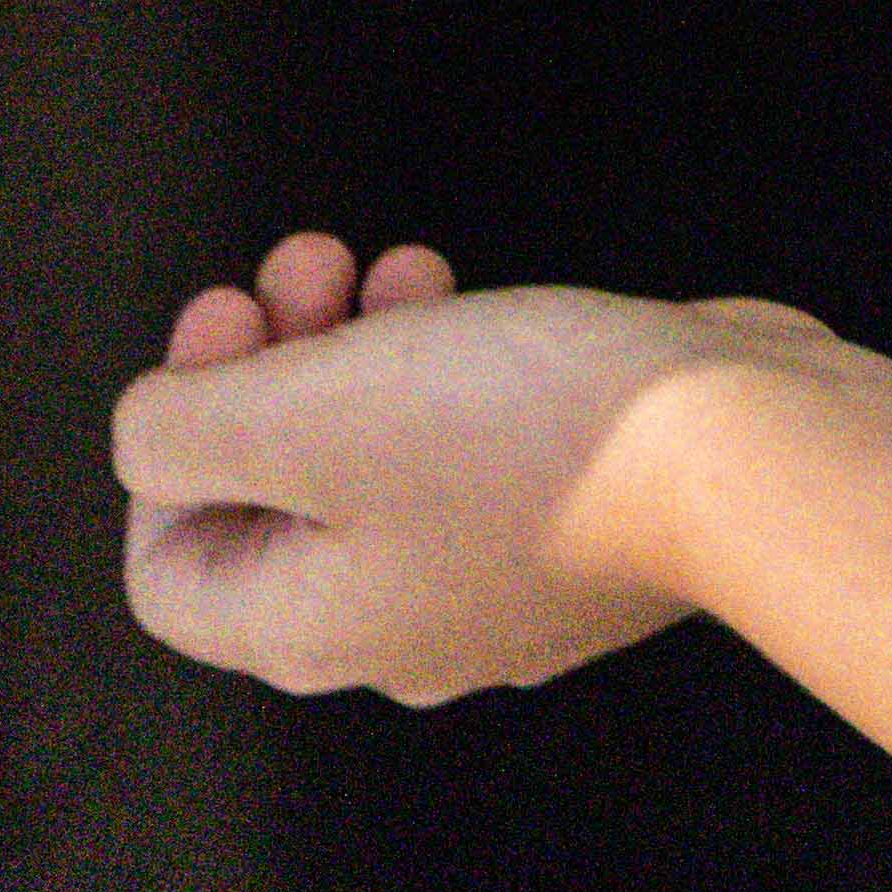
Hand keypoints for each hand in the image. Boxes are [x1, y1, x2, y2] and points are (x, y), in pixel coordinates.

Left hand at [115, 235, 794, 701]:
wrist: (740, 451)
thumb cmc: (518, 435)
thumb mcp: (305, 415)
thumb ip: (185, 430)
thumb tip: (150, 436)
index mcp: (313, 629)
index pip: (171, 575)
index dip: (166, 451)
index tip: (225, 334)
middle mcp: (396, 630)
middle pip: (272, 502)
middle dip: (269, 365)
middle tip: (302, 268)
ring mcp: (492, 584)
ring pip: (368, 459)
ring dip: (351, 346)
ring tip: (385, 261)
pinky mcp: (568, 525)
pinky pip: (460, 448)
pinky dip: (439, 363)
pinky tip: (461, 291)